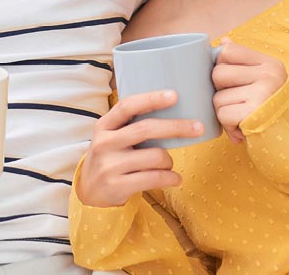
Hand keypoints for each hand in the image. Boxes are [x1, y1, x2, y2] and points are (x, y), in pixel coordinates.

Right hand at [77, 91, 206, 206]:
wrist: (90, 192)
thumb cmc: (111, 158)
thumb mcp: (112, 137)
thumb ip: (132, 125)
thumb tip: (174, 110)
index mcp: (104, 125)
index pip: (127, 106)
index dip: (151, 99)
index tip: (175, 95)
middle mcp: (104, 143)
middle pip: (146, 129)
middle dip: (177, 127)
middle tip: (198, 127)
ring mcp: (109, 165)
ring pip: (155, 156)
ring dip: (170, 161)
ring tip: (169, 165)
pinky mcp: (117, 185)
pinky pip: (155, 178)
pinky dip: (171, 178)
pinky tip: (175, 179)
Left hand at [210, 39, 286, 141]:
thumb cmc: (271, 110)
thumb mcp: (262, 81)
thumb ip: (242, 62)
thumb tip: (223, 41)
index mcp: (270, 63)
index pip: (227, 51)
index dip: (221, 66)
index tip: (232, 82)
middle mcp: (269, 75)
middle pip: (218, 74)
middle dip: (220, 93)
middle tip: (237, 104)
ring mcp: (263, 93)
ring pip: (217, 98)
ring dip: (224, 113)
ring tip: (242, 118)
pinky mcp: (255, 113)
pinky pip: (223, 115)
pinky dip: (228, 126)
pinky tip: (242, 129)